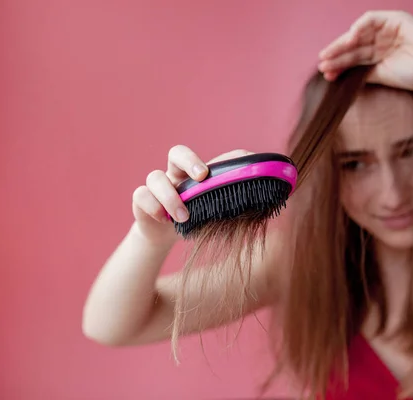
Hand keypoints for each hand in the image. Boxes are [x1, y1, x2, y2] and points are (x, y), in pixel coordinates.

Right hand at [131, 146, 253, 244]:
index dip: (203, 158)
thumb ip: (236, 193)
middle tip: (201, 178)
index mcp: (192, 172)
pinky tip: (163, 219)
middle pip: (175, 152)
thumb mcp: (216, 206)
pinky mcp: (140, 202)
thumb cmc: (196, 215)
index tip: (209, 173)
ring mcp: (154, 187)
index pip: (202, 153)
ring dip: (170, 196)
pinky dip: (152, 206)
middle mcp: (174, 174)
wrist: (166, 235)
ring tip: (184, 216)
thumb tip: (272, 182)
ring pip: (154, 177)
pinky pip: (140, 196)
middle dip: (189, 161)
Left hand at [318, 11, 412, 93]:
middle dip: (337, 55)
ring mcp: (388, 29)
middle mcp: (382, 41)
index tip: (326, 75)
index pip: (354, 58)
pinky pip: (372, 19)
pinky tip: (350, 38)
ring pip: (359, 34)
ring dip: (343, 43)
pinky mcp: (396, 19)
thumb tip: (342, 78)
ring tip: (329, 55)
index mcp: (380, 56)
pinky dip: (359, 26)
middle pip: (354, 46)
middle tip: (322, 64)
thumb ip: (365, 74)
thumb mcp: (384, 76)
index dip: (339, 65)